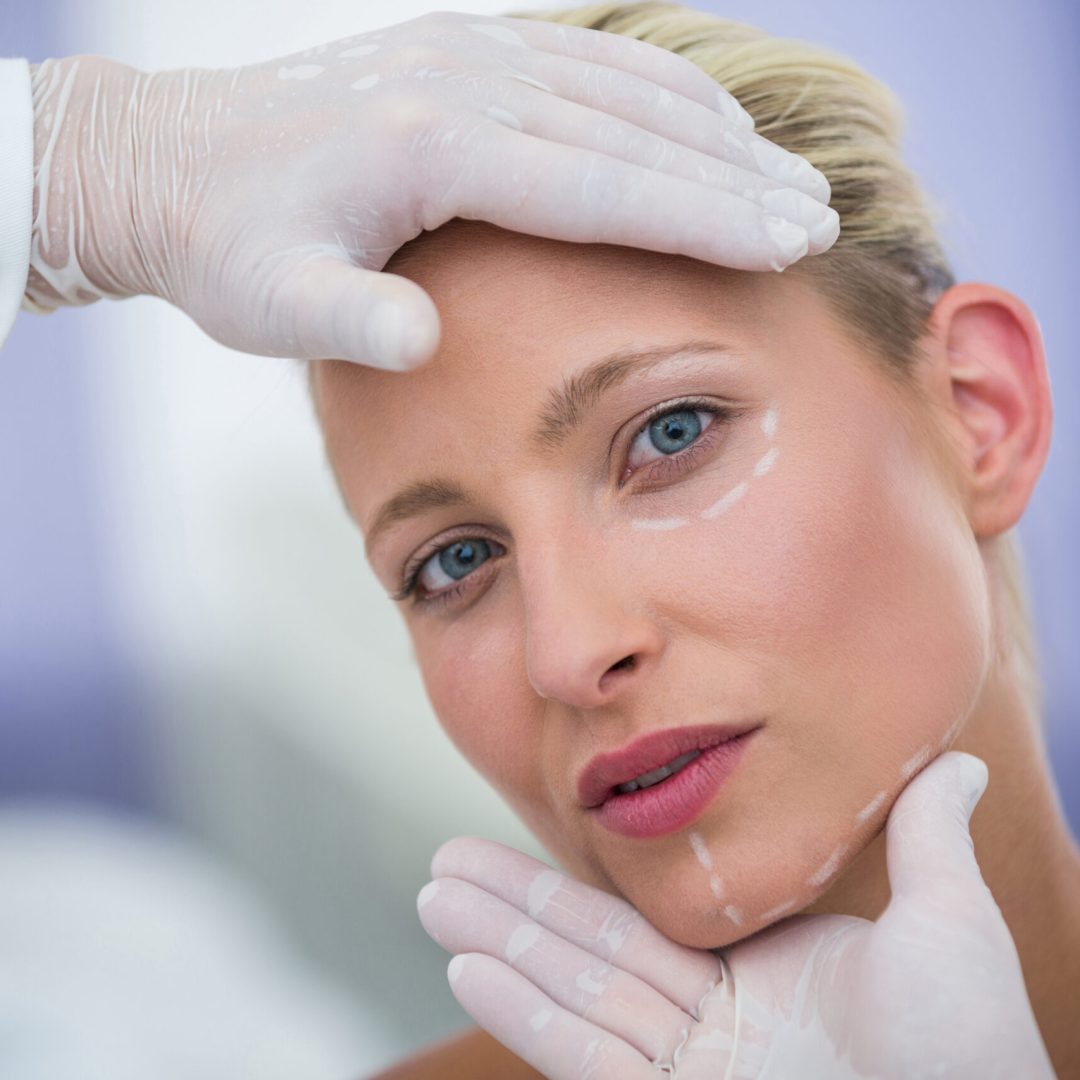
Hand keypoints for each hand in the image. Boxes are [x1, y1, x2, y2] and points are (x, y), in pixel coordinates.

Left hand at [26, 11, 836, 369]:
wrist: (168, 166)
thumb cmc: (227, 246)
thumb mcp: (270, 302)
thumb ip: (345, 322)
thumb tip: (420, 342)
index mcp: (432, 146)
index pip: (603, 184)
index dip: (704, 216)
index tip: (788, 241)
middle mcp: (463, 81)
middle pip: (635, 129)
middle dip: (737, 178)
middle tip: (820, 216)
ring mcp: (465, 55)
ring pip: (623, 86)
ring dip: (714, 133)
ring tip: (787, 175)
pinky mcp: (459, 52)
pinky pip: (584, 61)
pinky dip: (656, 92)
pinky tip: (700, 121)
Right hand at [418, 752, 1053, 1078]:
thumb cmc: (974, 1048)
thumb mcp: (946, 923)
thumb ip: (927, 837)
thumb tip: (963, 758)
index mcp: (757, 977)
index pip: (644, 922)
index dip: (575, 884)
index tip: (526, 844)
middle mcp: (712, 1025)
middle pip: (587, 952)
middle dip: (509, 906)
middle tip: (439, 864)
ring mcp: (690, 1073)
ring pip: (573, 995)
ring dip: (498, 947)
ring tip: (432, 898)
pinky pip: (587, 1056)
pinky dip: (524, 1015)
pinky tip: (468, 970)